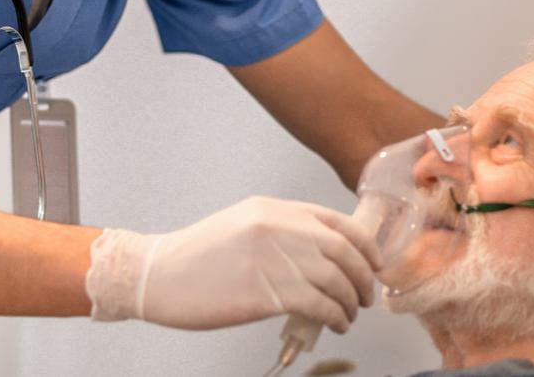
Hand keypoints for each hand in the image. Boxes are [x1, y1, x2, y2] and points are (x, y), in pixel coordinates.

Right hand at [85, 196, 382, 331]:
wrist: (160, 274)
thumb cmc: (198, 256)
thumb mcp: (244, 224)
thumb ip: (283, 230)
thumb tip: (324, 250)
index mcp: (273, 209)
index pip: (337, 220)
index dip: (365, 245)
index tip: (374, 262)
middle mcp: (279, 227)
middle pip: (344, 250)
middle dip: (364, 276)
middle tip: (366, 294)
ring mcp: (273, 258)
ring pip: (336, 280)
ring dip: (351, 302)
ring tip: (348, 315)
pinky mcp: (267, 292)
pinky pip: (320, 305)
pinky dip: (335, 317)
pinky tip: (333, 324)